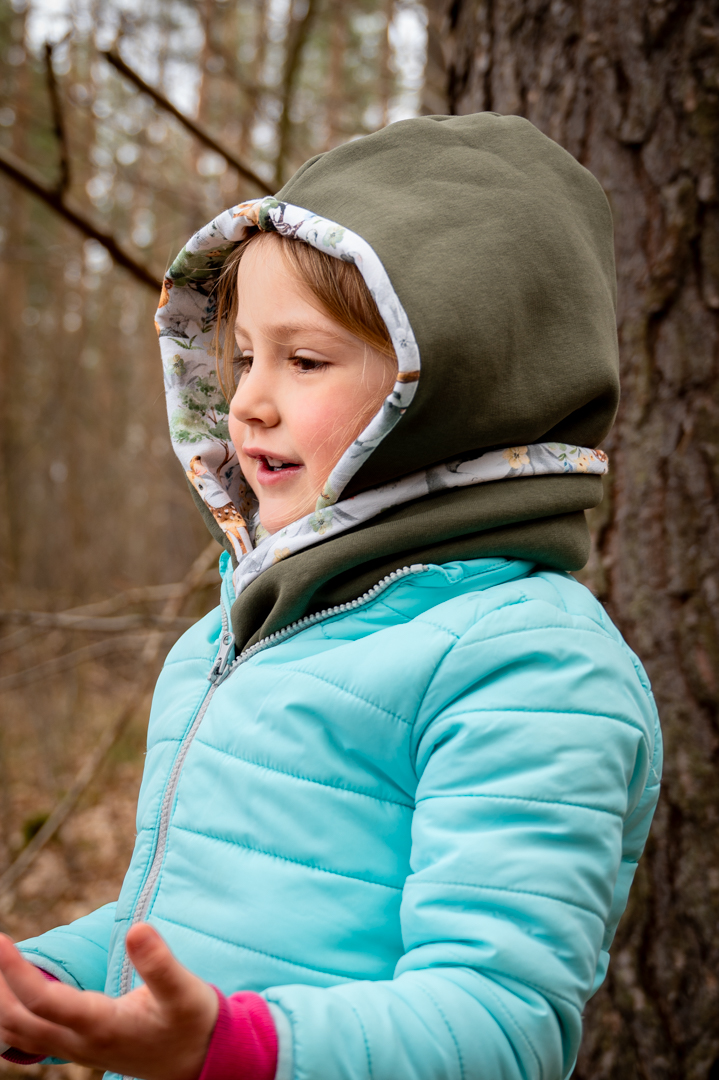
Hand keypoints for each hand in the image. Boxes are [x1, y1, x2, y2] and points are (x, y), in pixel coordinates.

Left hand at [0, 923, 218, 1079]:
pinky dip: (12, 1017)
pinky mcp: (80, 1049)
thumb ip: (160, 962)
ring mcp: (78, 1051)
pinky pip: (30, 1040)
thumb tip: (137, 929)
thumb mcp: (184, 991)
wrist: (200, 1060)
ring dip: (1, 1003)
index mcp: (102, 1026)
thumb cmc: (192, 1022)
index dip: (17, 971)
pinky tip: (11, 997)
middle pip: (18, 1022)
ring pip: (20, 1035)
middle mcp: (81, 1043)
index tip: (0, 940)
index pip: (44, 1000)